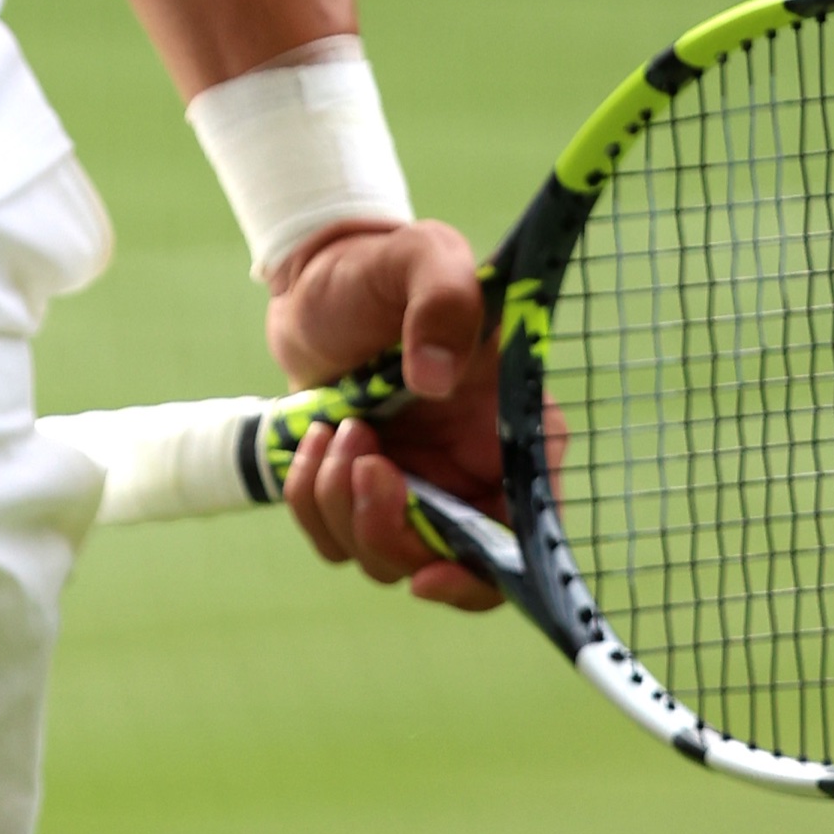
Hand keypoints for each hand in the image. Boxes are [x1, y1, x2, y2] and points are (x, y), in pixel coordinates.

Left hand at [266, 216, 503, 612]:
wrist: (314, 279)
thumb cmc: (383, 267)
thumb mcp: (422, 257)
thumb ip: (444, 300)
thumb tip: (434, 378)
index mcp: (513, 436)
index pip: (522, 539)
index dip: (481, 577)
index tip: (429, 572)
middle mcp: (469, 475)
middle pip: (445, 565)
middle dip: (390, 530)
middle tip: (364, 458)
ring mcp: (414, 489)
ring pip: (383, 557)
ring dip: (343, 505)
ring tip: (336, 428)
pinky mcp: (358, 492)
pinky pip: (333, 536)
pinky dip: (311, 500)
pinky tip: (312, 440)